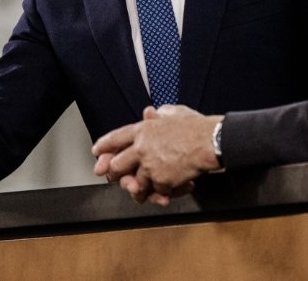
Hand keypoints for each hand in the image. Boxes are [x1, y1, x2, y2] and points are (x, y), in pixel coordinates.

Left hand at [92, 105, 220, 204]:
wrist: (210, 142)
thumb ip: (159, 114)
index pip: (115, 138)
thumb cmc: (197, 126)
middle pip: (117, 166)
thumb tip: (152, 112)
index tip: (97, 152)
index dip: (104, 145)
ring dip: (139, 189)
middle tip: (116, 177)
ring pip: (135, 184)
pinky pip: (156, 192)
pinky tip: (168, 192)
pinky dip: (161, 195)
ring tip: (141, 193)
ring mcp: (150, 167)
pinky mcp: (161, 181)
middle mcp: (142, 148)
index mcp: (143, 130)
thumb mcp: (175, 112)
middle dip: (115, 173)